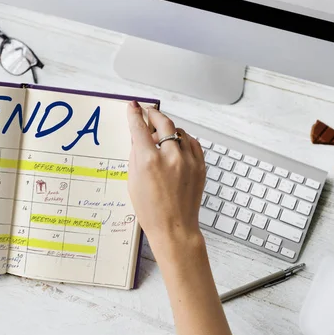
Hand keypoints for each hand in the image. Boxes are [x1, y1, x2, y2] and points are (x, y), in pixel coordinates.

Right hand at [127, 102, 205, 260]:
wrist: (175, 228)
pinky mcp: (200, 166)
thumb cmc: (151, 210)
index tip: (133, 106)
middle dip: (153, 114)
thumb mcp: (133, 181)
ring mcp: (188, 161)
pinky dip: (183, 140)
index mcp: (149, 161)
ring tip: (161, 134)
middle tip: (147, 112)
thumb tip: (138, 137)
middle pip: (163, 122)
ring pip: (179, 131)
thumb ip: (136, 155)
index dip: (135, 114)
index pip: (140, 128)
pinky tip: (176, 145)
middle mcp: (171, 157)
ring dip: (169, 129)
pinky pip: (192, 143)